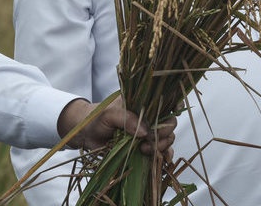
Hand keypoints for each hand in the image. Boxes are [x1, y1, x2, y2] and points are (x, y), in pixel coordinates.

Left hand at [57, 97, 175, 159]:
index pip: (165, 101)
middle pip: (169, 123)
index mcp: (142, 103)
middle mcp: (149, 117)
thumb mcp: (109, 114)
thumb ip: (126, 119)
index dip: (174, 106)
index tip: (171, 116)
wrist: (86, 134)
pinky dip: (164, 155)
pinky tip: (162, 160)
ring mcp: (147, 133)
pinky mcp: (145, 147)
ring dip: (162, 146)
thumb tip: (146, 132)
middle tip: (148, 142)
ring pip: (168, 138)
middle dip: (164, 134)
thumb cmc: (96, 118)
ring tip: (145, 150)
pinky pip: (161, 151)